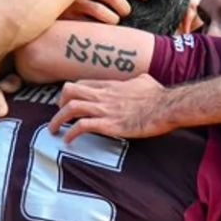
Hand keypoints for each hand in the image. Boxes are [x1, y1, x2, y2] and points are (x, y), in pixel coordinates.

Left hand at [50, 74, 173, 142]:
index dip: (71, 93)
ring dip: (58, 120)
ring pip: (71, 108)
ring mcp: (105, 109)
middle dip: (59, 103)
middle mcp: (104, 95)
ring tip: (54, 130)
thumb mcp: (145, 80)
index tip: (68, 103)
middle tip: (59, 115)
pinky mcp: (109, 124)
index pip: (82, 84)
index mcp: (111, 85)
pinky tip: (69, 141)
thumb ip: (135, 80)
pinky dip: (71, 133)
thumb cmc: (159, 95)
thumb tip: (139, 80)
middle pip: (69, 91)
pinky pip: (82, 126)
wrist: (166, 107)